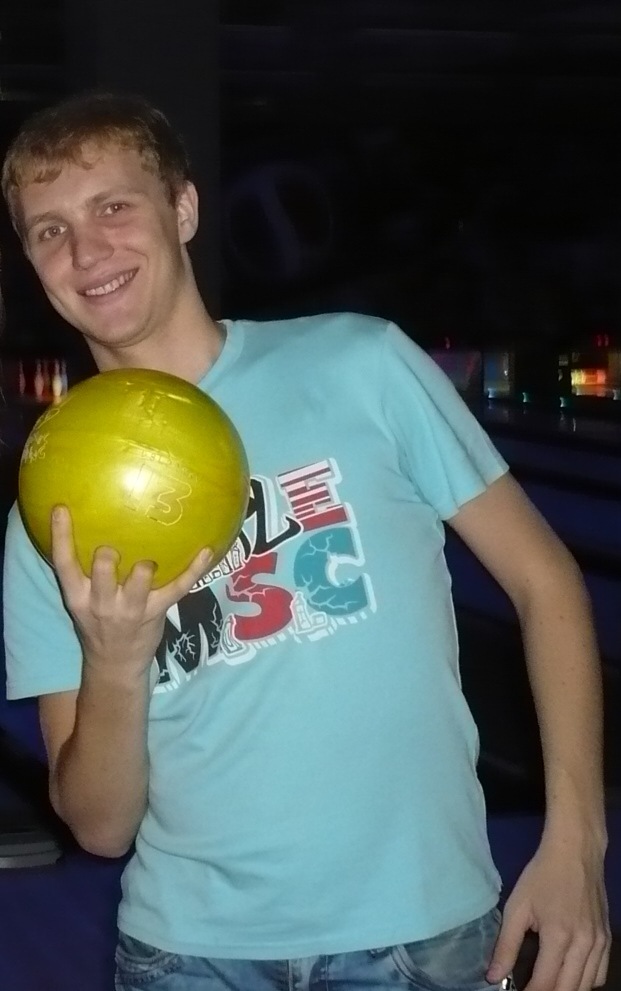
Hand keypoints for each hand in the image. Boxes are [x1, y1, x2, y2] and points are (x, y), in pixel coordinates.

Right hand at [51, 505, 211, 676]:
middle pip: (103, 567)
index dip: (61, 535)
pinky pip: (179, 587)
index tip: (61, 508)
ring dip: (146, 563)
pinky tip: (207, 550)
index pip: (63, 563)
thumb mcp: (81, 602)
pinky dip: (195, 569)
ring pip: (140, 576)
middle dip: (109, 552)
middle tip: (115, 545)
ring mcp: (130, 609)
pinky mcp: (156, 612)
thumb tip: (90, 528)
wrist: (114, 665)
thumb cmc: (98, 625)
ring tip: (150, 556)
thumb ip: (83, 573)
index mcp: (78, 596)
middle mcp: (101, 602)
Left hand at [487, 836, 609, 990]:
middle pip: (569, 989)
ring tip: (548, 985)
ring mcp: (599, 942)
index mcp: (559, 936)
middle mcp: (584, 944)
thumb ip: (506, 945)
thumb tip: (493, 977)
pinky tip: (570, 976)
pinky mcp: (607, 938)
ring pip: (588, 986)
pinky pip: (600, 974)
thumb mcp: (517, 906)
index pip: (545, 983)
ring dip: (567, 990)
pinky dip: (586, 982)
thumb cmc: (542, 875)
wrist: (576, 851)